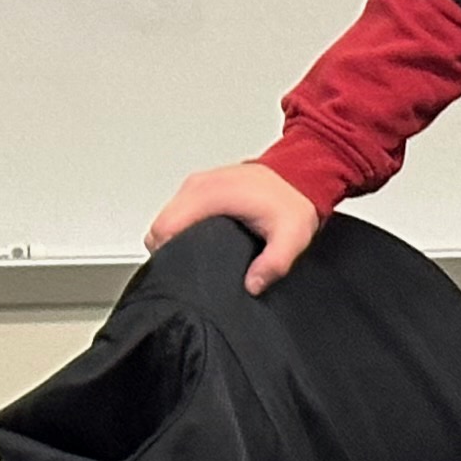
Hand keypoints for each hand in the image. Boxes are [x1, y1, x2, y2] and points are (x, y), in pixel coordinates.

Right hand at [144, 161, 324, 295]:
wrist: (300, 175)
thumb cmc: (293, 201)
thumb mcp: (292, 237)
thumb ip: (274, 263)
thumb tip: (252, 285)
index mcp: (210, 195)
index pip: (164, 228)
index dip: (168, 254)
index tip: (183, 271)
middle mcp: (197, 186)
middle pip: (159, 227)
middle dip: (169, 251)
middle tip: (191, 269)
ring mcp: (196, 185)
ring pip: (166, 220)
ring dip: (174, 240)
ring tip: (197, 258)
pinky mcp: (200, 188)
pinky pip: (177, 213)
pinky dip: (181, 229)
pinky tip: (201, 242)